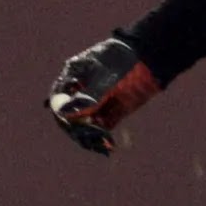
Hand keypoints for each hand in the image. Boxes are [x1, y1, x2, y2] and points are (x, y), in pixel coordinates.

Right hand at [46, 35, 161, 155]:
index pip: (57, 99)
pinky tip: (109, 147)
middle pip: (67, 117)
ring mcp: (93, 105)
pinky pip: (98, 131)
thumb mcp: (105, 76)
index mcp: (71, 78)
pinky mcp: (108, 115)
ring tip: (101, 146)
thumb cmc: (122, 59)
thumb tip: (65, 112)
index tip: (70, 122)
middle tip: (89, 135)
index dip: (60, 112)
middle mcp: (78, 94)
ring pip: (81, 127)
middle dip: (75, 129)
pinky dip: (101, 141)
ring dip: (87, 138)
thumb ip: (88, 95)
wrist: (148, 58)